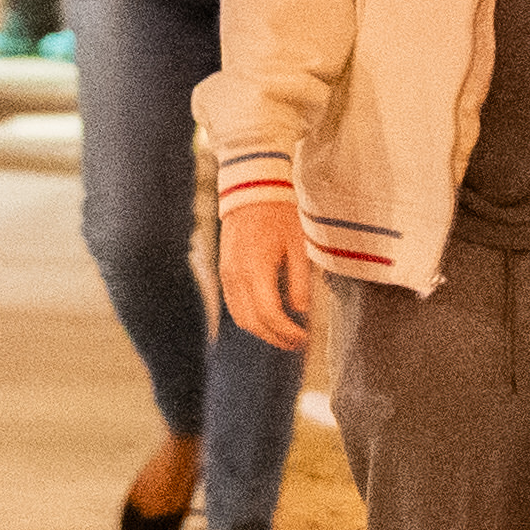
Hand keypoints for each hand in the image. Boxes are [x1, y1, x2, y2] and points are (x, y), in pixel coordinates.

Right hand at [219, 176, 320, 351]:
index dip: (288, 333)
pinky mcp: (224, 269)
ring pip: (240, 317)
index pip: (270, 315)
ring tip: (285, 334)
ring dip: (262, 331)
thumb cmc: (280, 211)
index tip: (305, 338)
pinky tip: (268, 317)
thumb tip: (300, 311)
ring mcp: (227, 273)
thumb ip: (300, 280)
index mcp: (256, 268)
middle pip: (252, 323)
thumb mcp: (299, 243)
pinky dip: (250, 317)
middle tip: (298, 342)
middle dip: (276, 338)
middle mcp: (236, 274)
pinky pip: (233, 303)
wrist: (252, 186)